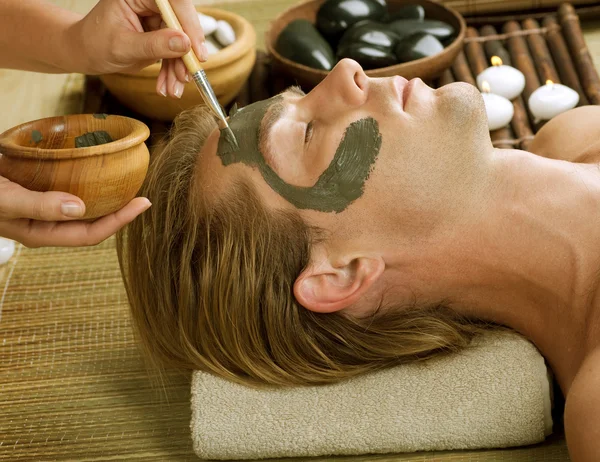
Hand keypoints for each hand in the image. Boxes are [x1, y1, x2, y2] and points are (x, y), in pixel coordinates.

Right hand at [0, 175, 150, 247]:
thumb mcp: (5, 199)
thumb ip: (40, 205)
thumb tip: (80, 208)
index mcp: (43, 232)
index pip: (92, 233)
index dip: (121, 221)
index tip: (145, 202)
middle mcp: (47, 222)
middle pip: (93, 221)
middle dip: (120, 209)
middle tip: (143, 189)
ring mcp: (43, 206)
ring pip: (84, 204)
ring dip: (106, 194)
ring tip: (127, 178)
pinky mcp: (38, 189)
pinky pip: (69, 187)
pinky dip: (86, 178)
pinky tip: (96, 164)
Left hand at [73, 0, 207, 98]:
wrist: (86, 53)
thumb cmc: (95, 44)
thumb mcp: (123, 47)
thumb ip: (154, 44)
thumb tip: (184, 43)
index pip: (172, 2)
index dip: (188, 24)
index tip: (196, 50)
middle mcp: (151, 2)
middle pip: (181, 23)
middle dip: (185, 53)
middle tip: (187, 76)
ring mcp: (157, 18)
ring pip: (182, 41)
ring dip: (180, 68)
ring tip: (173, 89)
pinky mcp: (161, 34)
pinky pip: (176, 52)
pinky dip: (173, 71)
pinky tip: (167, 86)